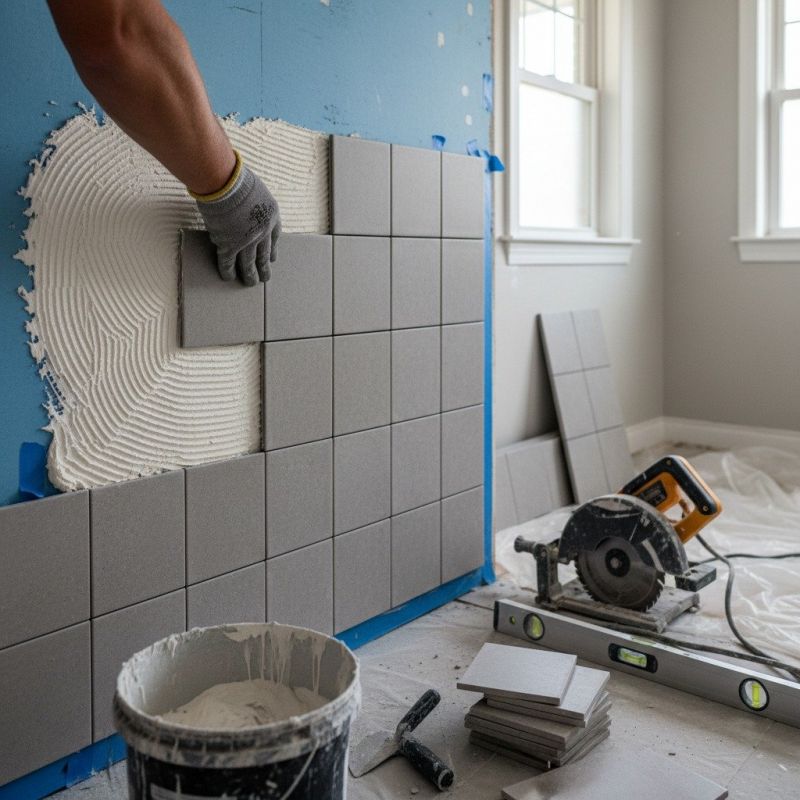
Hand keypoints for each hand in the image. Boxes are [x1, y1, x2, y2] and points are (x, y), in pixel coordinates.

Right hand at [195, 156, 280, 285]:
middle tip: (265, 278)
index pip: (274, 239)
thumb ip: (254, 202)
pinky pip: (228, 262)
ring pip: (249, 263)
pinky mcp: (228, 245)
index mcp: (271, 216)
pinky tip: (228, 277)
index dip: (272, 250)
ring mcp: (246, 240)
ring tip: (251, 283)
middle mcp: (262, 232)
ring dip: (249, 274)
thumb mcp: (256, 189)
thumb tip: (245, 205)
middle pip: (264, 254)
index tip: (272, 259)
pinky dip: (228, 271)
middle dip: (264, 267)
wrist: (225, 183)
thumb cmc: (237, 179)